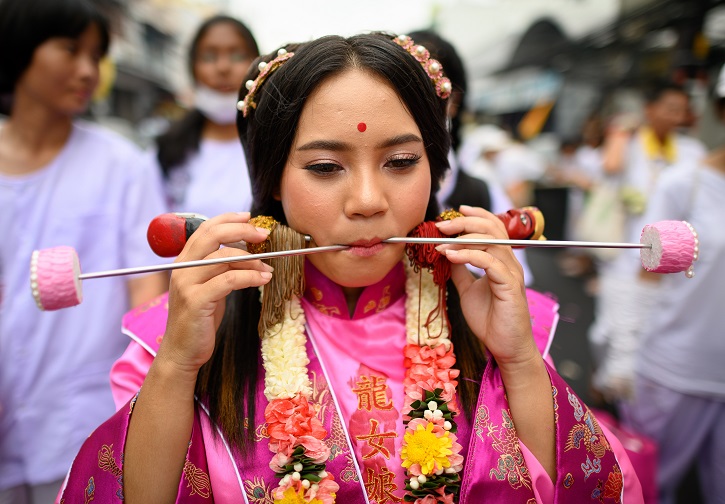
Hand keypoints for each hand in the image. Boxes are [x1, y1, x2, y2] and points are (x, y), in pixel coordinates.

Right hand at [157, 212, 272, 376]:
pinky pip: (228, 280)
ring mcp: (186, 284)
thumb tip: (246, 250)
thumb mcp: (209, 287)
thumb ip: (220, 267)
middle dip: (241, 230)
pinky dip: (250, 277)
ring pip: (224, 258)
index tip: (249, 217)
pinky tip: (263, 279)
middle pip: (213, 236)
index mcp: (184, 261)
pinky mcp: (196, 301)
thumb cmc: (200, 319)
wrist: (183, 351)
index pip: (205, 229)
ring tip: (268, 267)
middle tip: (263, 235)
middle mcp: (182, 268)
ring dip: (252, 260)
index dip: (228, 219)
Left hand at [435, 205, 536, 367]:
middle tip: (441, 225)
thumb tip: (448, 253)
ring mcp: (511, 272)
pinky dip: (468, 255)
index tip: (454, 212)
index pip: (493, 227)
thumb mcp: (468, 290)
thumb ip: (461, 271)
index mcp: (502, 261)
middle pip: (491, 228)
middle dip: (464, 222)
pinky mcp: (509, 285)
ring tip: (441, 243)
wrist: (506, 347)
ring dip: (462, 238)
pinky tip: (451, 256)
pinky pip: (488, 262)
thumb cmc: (490, 320)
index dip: (476, 215)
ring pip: (490, 241)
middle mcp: (510, 262)